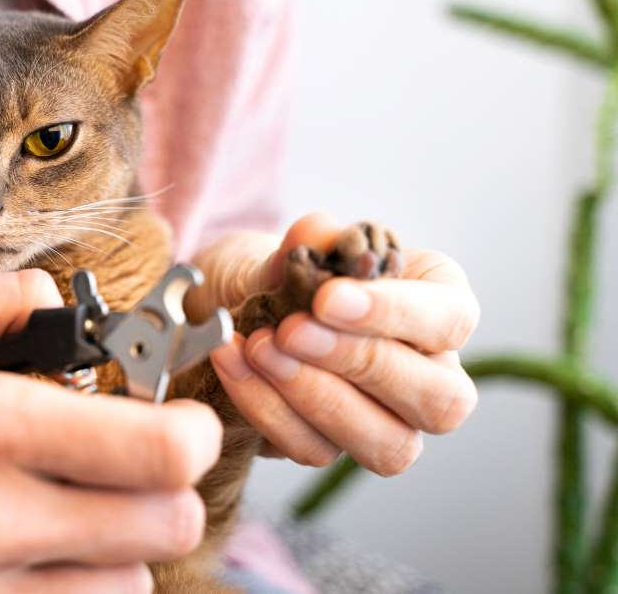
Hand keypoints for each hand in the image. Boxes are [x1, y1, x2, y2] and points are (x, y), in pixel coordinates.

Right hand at [0, 270, 221, 592]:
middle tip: (139, 461)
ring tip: (83, 506)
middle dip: (170, 487)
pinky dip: (84, 581)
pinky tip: (50, 547)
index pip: (163, 452)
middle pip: (169, 526)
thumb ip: (1, 298)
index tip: (181, 421)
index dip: (195, 433)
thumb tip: (65, 301)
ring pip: (132, 582)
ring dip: (127, 541)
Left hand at [197, 213, 478, 474]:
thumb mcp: (289, 245)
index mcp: (438, 305)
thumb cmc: (281, 271)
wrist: (231, 306)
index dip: (395, 313)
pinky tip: (232, 363)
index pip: (451, 319)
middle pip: (439, 399)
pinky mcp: (333, 448)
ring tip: (258, 347)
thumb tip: (317, 233)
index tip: (327, 298)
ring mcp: (387, 422)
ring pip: (388, 444)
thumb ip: (308, 241)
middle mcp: (430, 374)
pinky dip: (267, 408)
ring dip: (316, 397)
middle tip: (289, 330)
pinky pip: (315, 449)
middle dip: (360, 363)